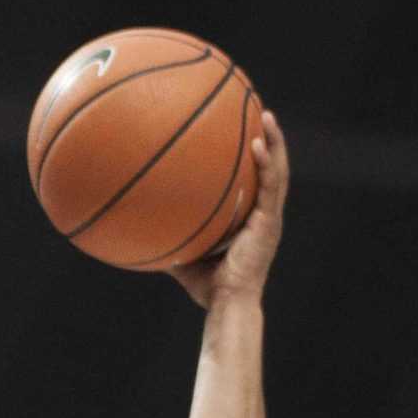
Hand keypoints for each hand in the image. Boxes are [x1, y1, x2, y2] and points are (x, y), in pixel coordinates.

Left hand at [171, 110, 287, 309]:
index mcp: (251, 220)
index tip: (245, 131)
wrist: (227, 305)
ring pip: (278, 171)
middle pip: (271, 169)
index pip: (256, 182)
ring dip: (275, 142)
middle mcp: (264, 215)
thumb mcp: (184, 257)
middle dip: (269, 140)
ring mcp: (269, 218)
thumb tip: (139, 227)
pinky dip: (267, 163)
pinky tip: (257, 143)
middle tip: (260, 112)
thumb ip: (170, 238)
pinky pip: (271, 186)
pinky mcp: (269, 223)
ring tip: (267, 115)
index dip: (255, 158)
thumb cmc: (208, 287)